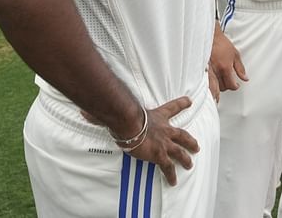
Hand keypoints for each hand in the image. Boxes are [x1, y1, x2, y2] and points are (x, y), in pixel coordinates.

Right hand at [83, 97, 199, 185]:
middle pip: (182, 134)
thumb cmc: (126, 115)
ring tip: (190, 164)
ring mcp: (164, 143)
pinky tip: (173, 182)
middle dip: (190, 140)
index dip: (182, 103)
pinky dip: (171, 175)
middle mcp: (165, 129)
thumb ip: (107, 110)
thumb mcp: (120, 110)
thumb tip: (84, 110)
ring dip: (185, 158)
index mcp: (158, 116)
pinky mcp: (160, 155)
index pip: (173, 107)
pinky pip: (168, 167)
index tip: (189, 100)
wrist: (130, 123)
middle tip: (197, 145)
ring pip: (180, 151)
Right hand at [208, 27, 246, 101]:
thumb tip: (245, 78)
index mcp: (225, 68)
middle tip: (229, 84)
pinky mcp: (201, 70)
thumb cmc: (222, 44)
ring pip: (213, 87)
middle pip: (222, 87)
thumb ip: (240, 68)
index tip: (237, 85)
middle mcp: (216, 71)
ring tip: (220, 89)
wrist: (210, 37)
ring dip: (218, 88)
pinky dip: (209, 86)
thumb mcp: (236, 55)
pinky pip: (205, 83)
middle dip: (227, 87)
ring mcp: (208, 71)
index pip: (231, 84)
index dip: (235, 86)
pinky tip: (209, 88)